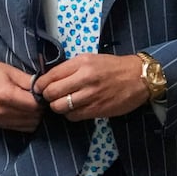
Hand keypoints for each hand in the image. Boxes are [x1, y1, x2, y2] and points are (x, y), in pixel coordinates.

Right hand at [0, 57, 41, 132]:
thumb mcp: (11, 71)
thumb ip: (29, 81)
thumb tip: (44, 89)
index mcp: (5, 95)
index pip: (35, 105)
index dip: (43, 99)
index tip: (43, 92)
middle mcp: (2, 111)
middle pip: (34, 117)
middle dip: (40, 107)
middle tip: (39, 97)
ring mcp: (0, 120)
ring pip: (30, 125)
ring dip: (35, 115)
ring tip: (32, 103)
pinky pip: (22, 128)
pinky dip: (28, 121)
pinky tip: (25, 109)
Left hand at [34, 55, 149, 120]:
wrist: (139, 77)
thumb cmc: (113, 67)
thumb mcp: (90, 59)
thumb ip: (70, 68)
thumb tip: (49, 78)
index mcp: (81, 62)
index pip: (51, 75)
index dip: (40, 84)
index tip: (38, 88)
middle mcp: (84, 78)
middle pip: (52, 93)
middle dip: (47, 97)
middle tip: (50, 97)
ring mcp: (91, 95)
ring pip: (60, 107)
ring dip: (57, 107)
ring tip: (62, 104)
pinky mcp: (97, 109)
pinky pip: (73, 116)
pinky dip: (70, 114)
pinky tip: (74, 109)